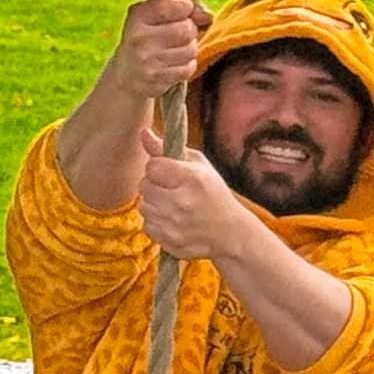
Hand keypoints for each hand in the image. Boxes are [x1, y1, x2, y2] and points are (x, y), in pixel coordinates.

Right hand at [109, 0, 209, 106]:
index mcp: (138, 16)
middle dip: (190, 30)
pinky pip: (188, 68)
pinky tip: (174, 64)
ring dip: (190, 48)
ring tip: (176, 49)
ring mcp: (148, 61)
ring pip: (190, 49)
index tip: (184, 11)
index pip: (173, 5)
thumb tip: (207, 16)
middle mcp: (140, 38)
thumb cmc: (147, 38)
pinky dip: (186, 65)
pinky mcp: (157, 80)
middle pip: (186, 29)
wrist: (127, 75)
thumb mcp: (154, 15)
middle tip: (181, 34)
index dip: (186, 7)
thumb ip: (182, 6)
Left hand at [136, 145, 251, 265]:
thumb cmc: (214, 193)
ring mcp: (174, 224)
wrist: (230, 233)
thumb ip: (166, 149)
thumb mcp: (198, 165)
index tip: (170, 173)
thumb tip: (143, 132)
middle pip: (144, 186)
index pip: (152, 166)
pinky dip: (157, 222)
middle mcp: (181, 201)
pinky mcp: (169, 241)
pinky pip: (147, 225)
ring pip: (143, 206)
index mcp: (192, 178)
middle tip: (173, 190)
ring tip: (174, 206)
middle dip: (154, 186)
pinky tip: (173, 220)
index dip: (158, 168)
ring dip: (154, 205)